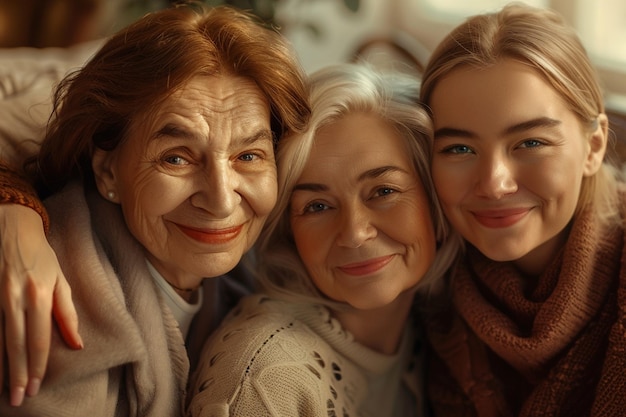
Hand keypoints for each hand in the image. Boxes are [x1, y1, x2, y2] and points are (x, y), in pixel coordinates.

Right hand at [0, 204, 82, 405]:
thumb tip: (77, 344)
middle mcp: (16, 298)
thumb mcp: (61, 280)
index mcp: (39, 294)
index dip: (38, 364)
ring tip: (8, 390)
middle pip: (17, 344)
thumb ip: (67, 313)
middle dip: (19, 374)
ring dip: (3, 366)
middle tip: (20, 398)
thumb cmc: (42, 256)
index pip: (39, 338)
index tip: (38, 386)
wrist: (12, 228)